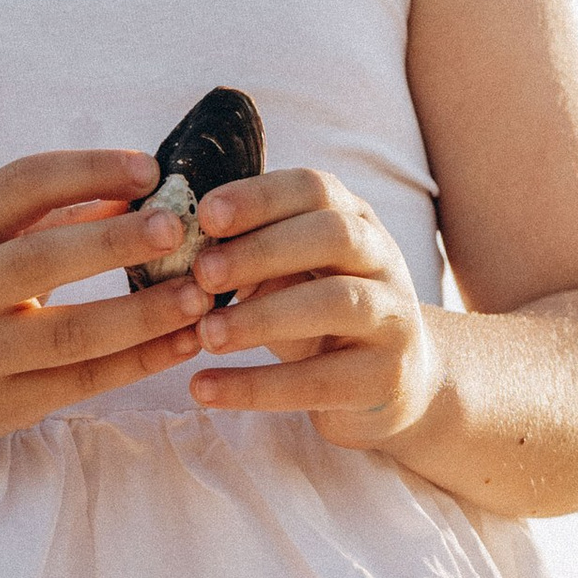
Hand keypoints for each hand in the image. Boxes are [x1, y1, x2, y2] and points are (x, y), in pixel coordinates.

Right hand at [0, 151, 210, 457]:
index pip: (19, 187)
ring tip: (200, 294)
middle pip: (39, 261)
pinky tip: (185, 341)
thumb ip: (54, 216)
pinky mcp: (6, 404)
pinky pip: (83, 383)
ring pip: (68, 335)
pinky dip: (139, 361)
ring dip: (141, 315)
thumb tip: (140, 188)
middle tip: (178, 227)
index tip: (148, 169)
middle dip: (113, 242)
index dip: (85, 172)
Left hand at [186, 168, 445, 449]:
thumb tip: (179, 246)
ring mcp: (393, 318)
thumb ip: (251, 255)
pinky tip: (204, 388)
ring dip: (263, 317)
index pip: (315, 189)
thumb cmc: (321, 316)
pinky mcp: (385, 377)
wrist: (398, 383)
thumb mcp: (292, 275)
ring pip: (336, 303)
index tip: (206, 214)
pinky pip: (319, 380)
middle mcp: (382, 260)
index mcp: (355, 220)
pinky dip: (255, 387)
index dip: (260, 197)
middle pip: (332, 235)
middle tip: (202, 273)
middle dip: (262, 249)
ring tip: (206, 333)